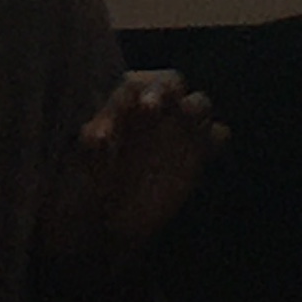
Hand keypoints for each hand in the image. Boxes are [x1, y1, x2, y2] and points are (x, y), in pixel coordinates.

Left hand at [68, 68, 226, 251]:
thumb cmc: (92, 184)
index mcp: (124, 105)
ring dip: (195, 108)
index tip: (135, 108)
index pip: (135, 83)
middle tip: (151, 109)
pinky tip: (202, 150)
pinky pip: (216, 134)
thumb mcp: (85, 168)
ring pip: (198, 103)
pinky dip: (214, 137)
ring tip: (185, 120)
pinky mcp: (197, 153)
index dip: (136, 91)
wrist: (110, 220)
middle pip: (171, 81)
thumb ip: (91, 151)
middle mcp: (154, 110)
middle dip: (164, 90)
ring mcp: (177, 128)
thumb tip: (97, 139)